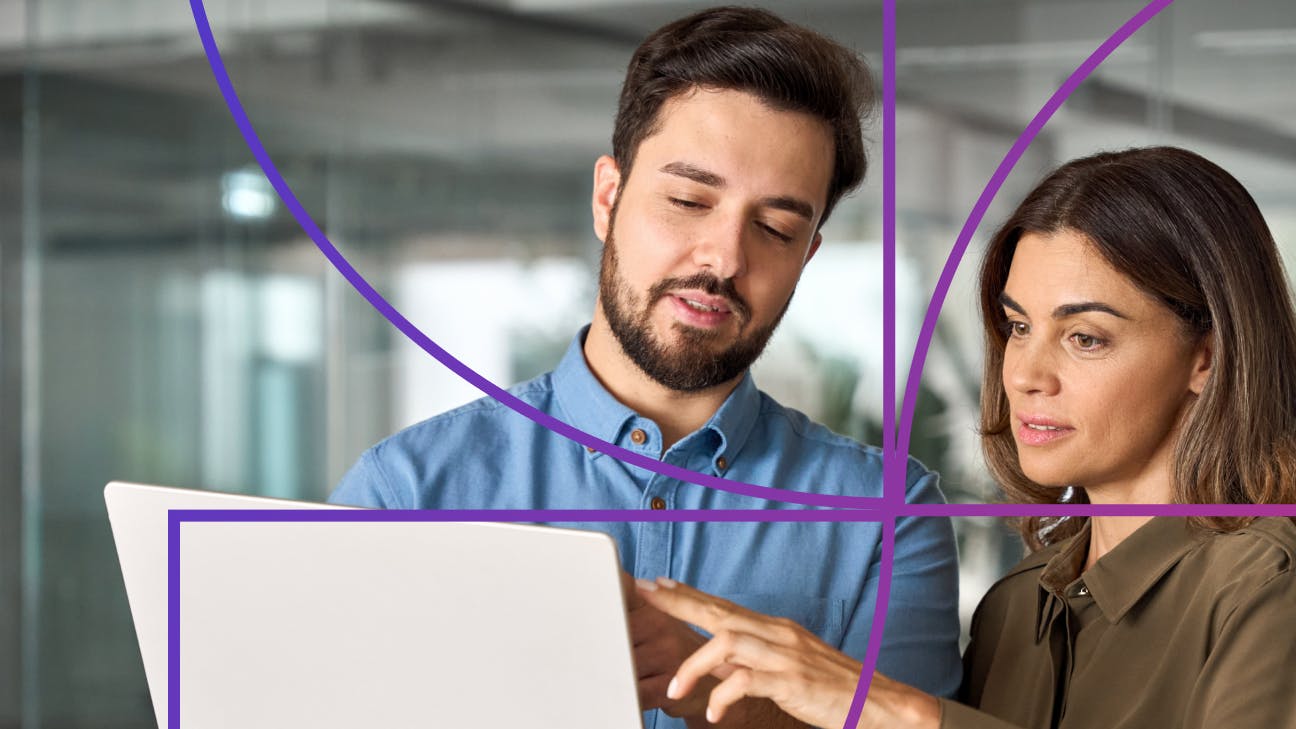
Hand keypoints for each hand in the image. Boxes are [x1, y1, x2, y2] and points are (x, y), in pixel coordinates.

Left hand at [635, 577, 940, 728]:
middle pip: (719, 611)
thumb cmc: (831, 690)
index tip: (657, 585)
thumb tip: (716, 658)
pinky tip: (713, 712)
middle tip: (645, 595)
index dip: (688, 594)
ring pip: (728, 642)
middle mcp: (778, 634)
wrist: (878, 705)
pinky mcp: (792, 682)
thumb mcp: (786, 667)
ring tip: (674, 689)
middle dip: (678, 602)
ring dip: (694, 664)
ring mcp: (785, 655)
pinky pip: (747, 681)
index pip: (724, 605)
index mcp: (775, 629)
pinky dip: (724, 694)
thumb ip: (752, 659)